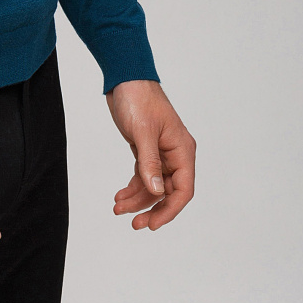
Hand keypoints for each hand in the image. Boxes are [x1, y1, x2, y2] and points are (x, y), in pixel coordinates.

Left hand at [105, 80, 195, 229]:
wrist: (124, 79)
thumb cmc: (138, 99)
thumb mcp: (142, 132)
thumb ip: (149, 163)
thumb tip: (156, 191)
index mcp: (182, 150)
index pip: (183, 189)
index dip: (169, 210)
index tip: (152, 224)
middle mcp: (175, 154)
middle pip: (169, 192)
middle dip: (151, 208)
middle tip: (134, 224)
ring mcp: (161, 153)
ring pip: (153, 186)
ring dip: (137, 200)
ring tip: (118, 209)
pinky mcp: (146, 150)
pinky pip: (143, 176)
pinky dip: (132, 187)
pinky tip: (119, 197)